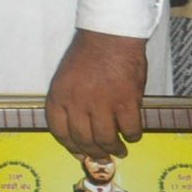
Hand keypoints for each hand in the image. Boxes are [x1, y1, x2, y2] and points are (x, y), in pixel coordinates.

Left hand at [46, 29, 146, 159]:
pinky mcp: (126, 101)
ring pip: (106, 139)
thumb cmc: (88, 54)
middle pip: (83, 140)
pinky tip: (132, 134)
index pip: (60, 131)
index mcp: (59, 95)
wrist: (109, 34)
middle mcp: (77, 102)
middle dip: (94, 153)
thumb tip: (81, 130)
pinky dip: (132, 136)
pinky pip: (130, 129)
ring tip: (120, 149)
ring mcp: (101, 103)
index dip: (70, 146)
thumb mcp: (66, 77)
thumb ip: (70, 102)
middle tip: (103, 157)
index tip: (80, 154)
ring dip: (114, 148)